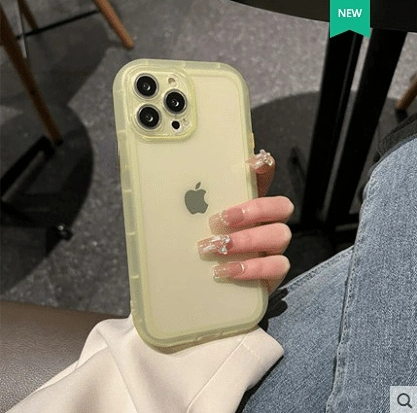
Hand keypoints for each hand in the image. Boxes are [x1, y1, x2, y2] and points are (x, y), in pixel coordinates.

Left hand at [198, 150, 293, 293]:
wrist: (200, 296)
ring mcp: (272, 249)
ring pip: (281, 235)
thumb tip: (169, 195)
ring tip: (215, 247)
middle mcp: (265, 224)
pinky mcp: (272, 274)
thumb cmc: (198, 255)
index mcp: (246, 207)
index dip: (263, 167)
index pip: (264, 179)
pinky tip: (224, 271)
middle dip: (254, 209)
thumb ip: (192, 212)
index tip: (251, 162)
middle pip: (281, 206)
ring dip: (247, 239)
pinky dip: (250, 268)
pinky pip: (276, 267)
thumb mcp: (192, 229)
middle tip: (221, 218)